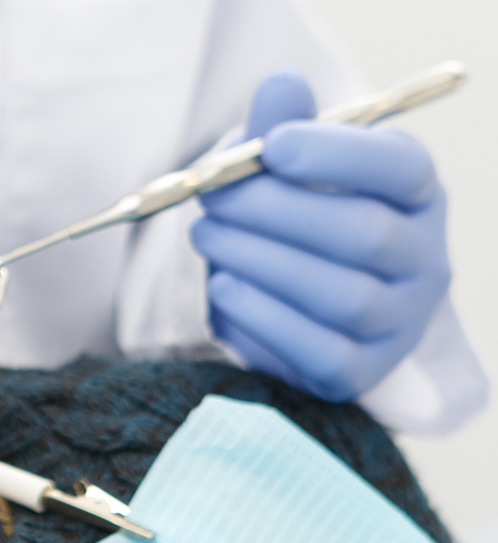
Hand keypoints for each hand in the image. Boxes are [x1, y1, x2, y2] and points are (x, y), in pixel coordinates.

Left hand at [191, 69, 450, 400]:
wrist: (291, 296)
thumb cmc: (289, 216)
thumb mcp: (283, 167)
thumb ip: (282, 127)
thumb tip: (281, 84)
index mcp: (414, 193)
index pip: (400, 168)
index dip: (338, 154)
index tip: (274, 145)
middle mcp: (423, 259)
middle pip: (364, 235)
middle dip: (274, 211)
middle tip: (210, 197)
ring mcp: (399, 321)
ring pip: (343, 297)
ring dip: (260, 262)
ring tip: (205, 236)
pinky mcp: (361, 372)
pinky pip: (320, 352)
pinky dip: (263, 318)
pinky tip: (223, 287)